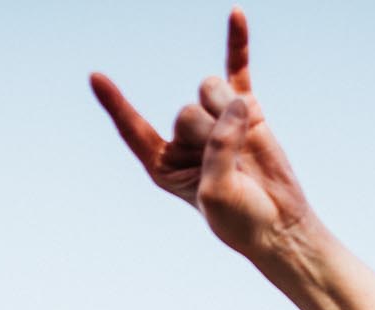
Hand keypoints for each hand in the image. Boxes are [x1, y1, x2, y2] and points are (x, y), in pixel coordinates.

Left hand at [90, 8, 315, 259]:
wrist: (278, 224)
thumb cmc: (239, 219)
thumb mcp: (215, 193)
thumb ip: (217, 150)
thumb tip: (238, 105)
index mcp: (163, 164)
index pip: (133, 129)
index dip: (116, 104)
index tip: (95, 77)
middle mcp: (184, 139)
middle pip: (185, 111)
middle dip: (210, 136)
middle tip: (230, 165)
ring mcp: (214, 119)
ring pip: (209, 91)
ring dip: (227, 114)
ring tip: (245, 144)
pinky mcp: (244, 109)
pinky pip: (237, 68)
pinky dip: (237, 43)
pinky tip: (236, 14)